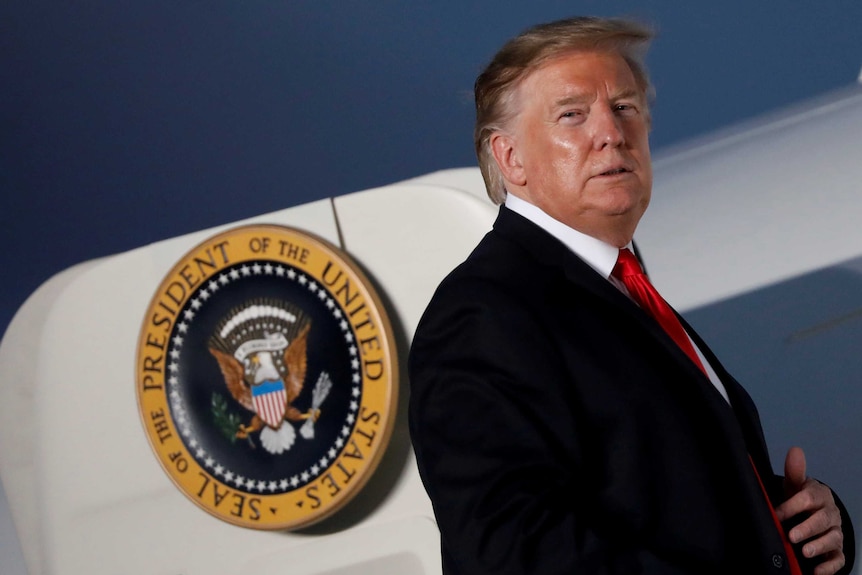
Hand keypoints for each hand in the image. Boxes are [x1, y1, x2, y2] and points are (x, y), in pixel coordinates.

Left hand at [775, 446, 844, 574]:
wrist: (810, 515)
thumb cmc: (800, 500)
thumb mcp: (794, 486)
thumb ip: (795, 471)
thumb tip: (795, 450)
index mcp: (819, 496)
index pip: (808, 498)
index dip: (793, 506)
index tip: (777, 513)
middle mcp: (830, 514)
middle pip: (822, 521)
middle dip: (807, 528)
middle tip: (792, 536)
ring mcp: (835, 533)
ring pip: (832, 539)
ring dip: (819, 546)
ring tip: (805, 551)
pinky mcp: (836, 551)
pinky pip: (837, 559)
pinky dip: (828, 566)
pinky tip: (816, 571)